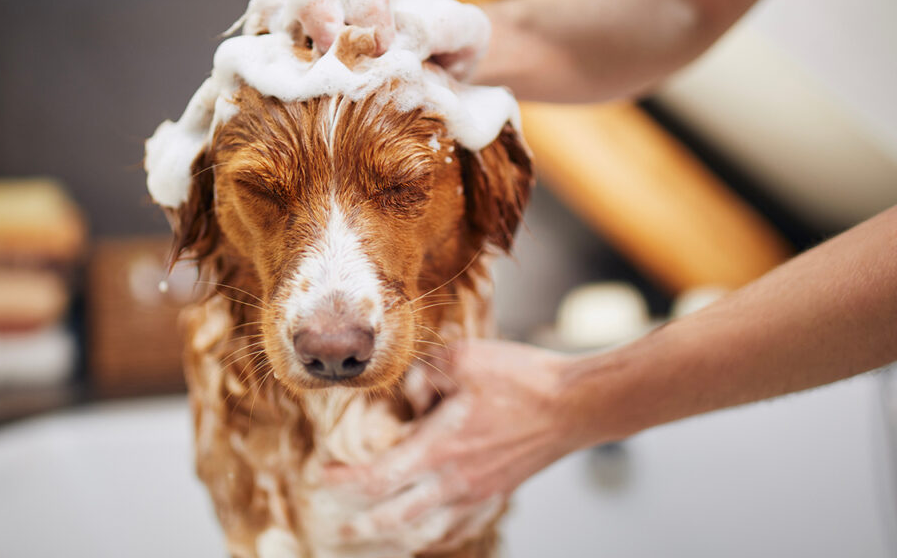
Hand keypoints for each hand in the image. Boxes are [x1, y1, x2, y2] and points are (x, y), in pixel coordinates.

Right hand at [241, 0, 490, 78]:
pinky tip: (279, 58)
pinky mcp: (288, 29)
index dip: (368, 5)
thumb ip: (448, 27)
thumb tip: (406, 35)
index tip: (383, 48)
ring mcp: (310, 0)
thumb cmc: (448, 52)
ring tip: (300, 57)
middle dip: (317, 11)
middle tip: (331, 49)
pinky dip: (262, 33)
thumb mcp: (466, 36)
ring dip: (282, 23)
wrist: (429, 75)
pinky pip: (261, 15)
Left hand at [316, 339, 579, 552]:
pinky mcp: (499, 493)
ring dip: (394, 537)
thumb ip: (422, 376)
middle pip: (394, 516)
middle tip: (337, 527)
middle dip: (360, 524)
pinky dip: (435, 536)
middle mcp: (455, 481)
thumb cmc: (521, 379)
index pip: (376, 477)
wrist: (575, 404)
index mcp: (439, 449)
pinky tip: (427, 535)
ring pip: (426, 531)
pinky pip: (460, 528)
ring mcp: (479, 493)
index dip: (343, 480)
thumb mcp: (461, 358)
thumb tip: (407, 396)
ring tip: (375, 538)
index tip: (322, 475)